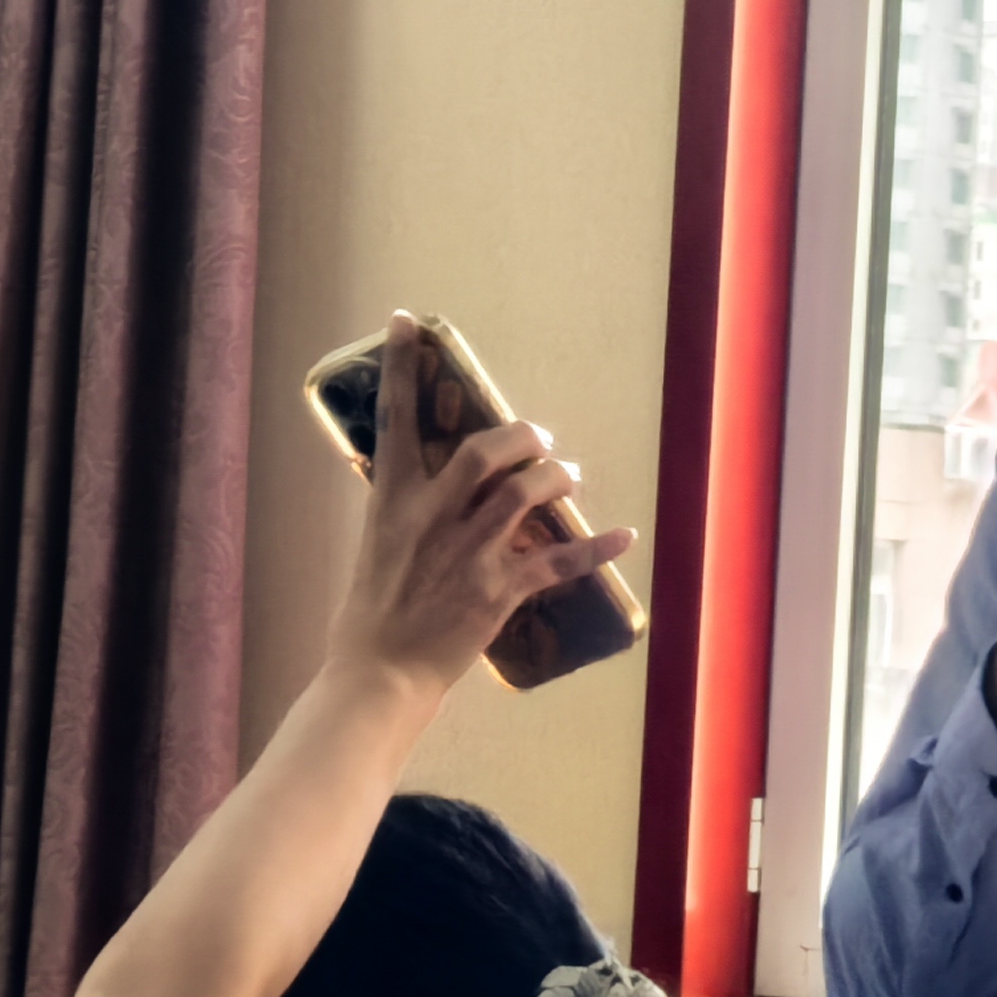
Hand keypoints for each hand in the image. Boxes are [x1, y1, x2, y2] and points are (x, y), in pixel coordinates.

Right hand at [329, 316, 634, 693]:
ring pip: (527, 492)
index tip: (409, 323)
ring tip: (570, 475)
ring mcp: (468, 553)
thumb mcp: (377, 545)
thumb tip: (435, 486)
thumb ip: (407, 509)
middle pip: (486, 450)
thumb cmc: (372, 614)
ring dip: (557, 477)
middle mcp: (431, 518)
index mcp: (392, 502)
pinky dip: (596, 546)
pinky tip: (624, 535)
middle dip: (522, 436)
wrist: (380, 673)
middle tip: (540, 439)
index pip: (396, 420)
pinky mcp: (499, 591)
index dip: (403, 367)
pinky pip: (559, 559)